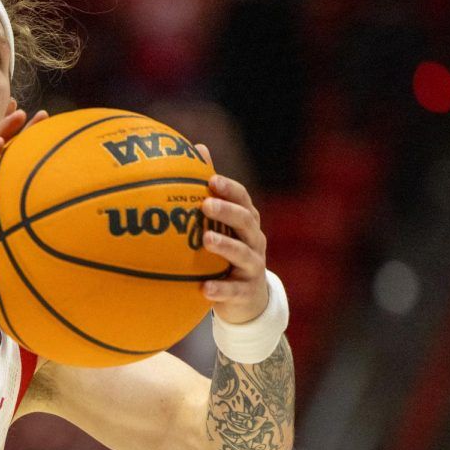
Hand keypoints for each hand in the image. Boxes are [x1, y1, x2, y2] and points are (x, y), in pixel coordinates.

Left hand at [195, 144, 268, 324]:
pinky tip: (204, 289)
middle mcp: (254, 241)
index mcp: (247, 222)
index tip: (211, 179)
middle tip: (205, 204)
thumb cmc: (226, 254)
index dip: (230, 189)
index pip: (243, 199)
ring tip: (206, 239)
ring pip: (243, 254)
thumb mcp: (221, 226)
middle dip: (228, 211)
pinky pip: (234, 290)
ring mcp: (253, 266)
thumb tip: (196, 148)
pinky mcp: (246, 292)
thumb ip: (210, 192)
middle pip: (246, 221)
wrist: (247, 300)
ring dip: (225, 245)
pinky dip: (220, 289)